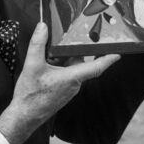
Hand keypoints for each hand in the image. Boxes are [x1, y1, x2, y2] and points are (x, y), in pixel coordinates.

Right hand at [0, 23, 119, 143]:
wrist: (24, 116)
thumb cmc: (30, 96)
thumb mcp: (32, 65)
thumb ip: (38, 44)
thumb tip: (43, 27)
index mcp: (72, 78)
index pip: (96, 67)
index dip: (108, 59)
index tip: (118, 53)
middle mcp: (74, 85)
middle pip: (79, 62)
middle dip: (71, 51)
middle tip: (64, 39)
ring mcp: (68, 89)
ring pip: (70, 68)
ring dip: (61, 60)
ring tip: (47, 54)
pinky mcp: (62, 92)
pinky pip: (65, 75)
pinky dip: (57, 67)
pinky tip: (44, 65)